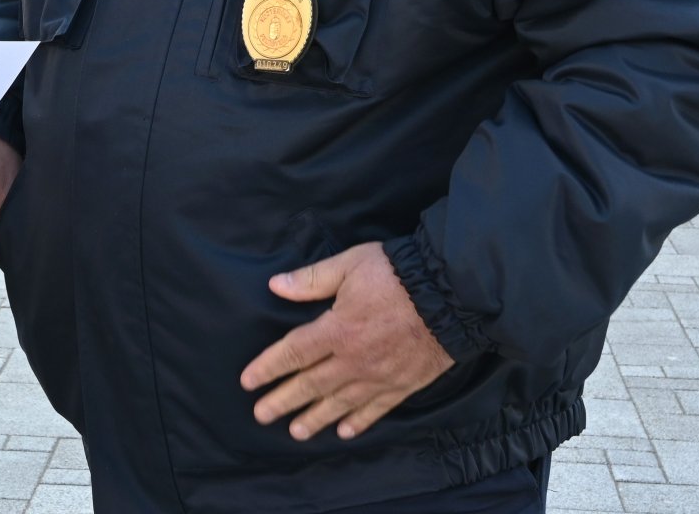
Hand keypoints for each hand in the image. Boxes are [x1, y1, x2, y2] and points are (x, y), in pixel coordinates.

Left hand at [240, 241, 453, 441]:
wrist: (450, 295)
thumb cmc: (396, 274)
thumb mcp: (349, 266)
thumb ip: (311, 280)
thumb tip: (275, 285)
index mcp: (337, 330)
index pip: (293, 353)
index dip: (268, 368)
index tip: (248, 382)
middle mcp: (354, 360)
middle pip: (311, 385)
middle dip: (283, 400)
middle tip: (261, 416)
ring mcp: (379, 376)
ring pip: (340, 402)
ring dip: (315, 418)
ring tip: (295, 432)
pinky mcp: (403, 384)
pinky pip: (376, 409)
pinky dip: (359, 421)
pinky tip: (344, 431)